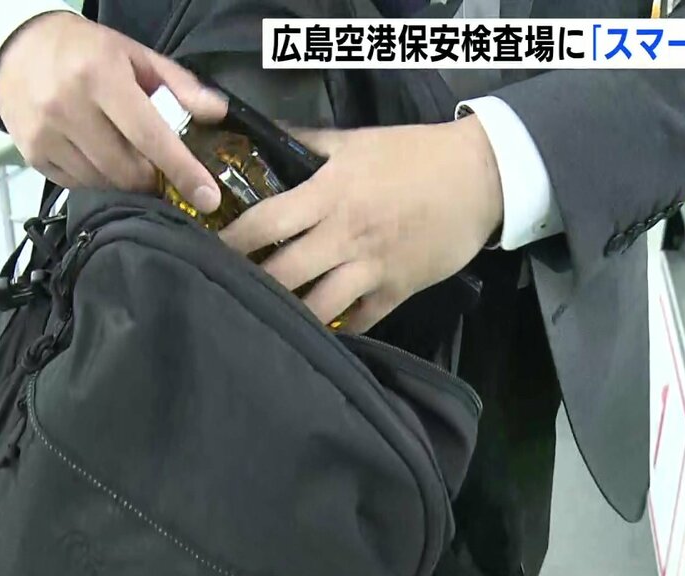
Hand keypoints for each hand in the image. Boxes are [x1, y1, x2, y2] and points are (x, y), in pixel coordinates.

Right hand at [0, 12, 226, 211]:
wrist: (14, 49)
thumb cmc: (84, 50)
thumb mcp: (133, 54)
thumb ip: (178, 84)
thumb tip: (217, 112)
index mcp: (100, 77)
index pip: (150, 135)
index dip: (182, 170)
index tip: (208, 198)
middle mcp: (69, 108)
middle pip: (128, 170)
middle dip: (153, 178)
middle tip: (160, 169)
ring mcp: (46, 135)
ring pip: (104, 183)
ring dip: (125, 181)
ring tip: (128, 159)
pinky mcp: (32, 156)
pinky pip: (78, 185)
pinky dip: (98, 180)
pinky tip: (99, 158)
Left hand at [219, 116, 503, 332]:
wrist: (480, 177)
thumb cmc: (414, 154)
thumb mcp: (356, 141)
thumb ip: (306, 143)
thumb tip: (262, 137)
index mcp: (330, 194)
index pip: (266, 223)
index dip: (230, 241)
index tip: (203, 249)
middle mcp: (345, 235)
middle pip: (283, 273)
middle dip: (250, 285)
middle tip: (224, 290)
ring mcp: (372, 268)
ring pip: (317, 305)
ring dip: (288, 314)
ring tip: (262, 318)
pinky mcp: (396, 290)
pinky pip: (357, 320)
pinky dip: (334, 327)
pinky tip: (314, 330)